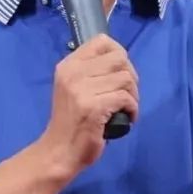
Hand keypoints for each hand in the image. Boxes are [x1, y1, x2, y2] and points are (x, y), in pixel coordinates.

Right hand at [38, 33, 139, 173]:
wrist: (59, 151)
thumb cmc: (71, 121)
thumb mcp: (73, 88)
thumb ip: (91, 72)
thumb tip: (122, 60)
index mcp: (68, 65)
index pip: (102, 41)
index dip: (119, 54)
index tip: (120, 72)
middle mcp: (73, 73)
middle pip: (119, 58)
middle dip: (131, 75)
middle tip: (126, 94)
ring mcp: (82, 90)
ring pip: (126, 78)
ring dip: (133, 95)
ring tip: (126, 107)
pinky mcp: (94, 107)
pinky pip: (125, 98)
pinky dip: (133, 109)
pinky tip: (128, 118)